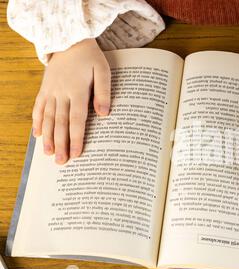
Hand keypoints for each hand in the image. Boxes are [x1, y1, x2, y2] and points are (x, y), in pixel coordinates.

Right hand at [32, 38, 110, 163]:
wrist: (69, 39)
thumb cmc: (90, 56)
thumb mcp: (103, 71)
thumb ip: (103, 93)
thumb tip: (104, 115)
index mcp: (77, 91)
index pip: (76, 120)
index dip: (76, 138)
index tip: (76, 154)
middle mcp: (61, 93)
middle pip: (60, 123)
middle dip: (61, 144)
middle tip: (61, 162)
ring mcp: (50, 91)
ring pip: (48, 118)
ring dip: (48, 137)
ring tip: (48, 154)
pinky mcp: (44, 88)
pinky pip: (38, 107)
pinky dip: (37, 121)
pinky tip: (37, 135)